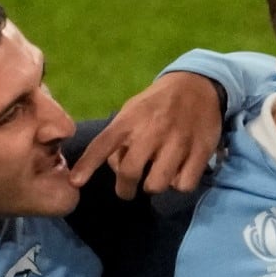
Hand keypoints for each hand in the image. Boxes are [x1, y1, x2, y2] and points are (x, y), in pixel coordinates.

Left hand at [87, 69, 231, 197]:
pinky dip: (179, 184)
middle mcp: (151, 131)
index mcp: (130, 119)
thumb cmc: (157, 104)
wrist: (198, 85)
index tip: (75, 183)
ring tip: (157, 176)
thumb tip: (115, 167)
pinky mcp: (200, 151)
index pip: (103, 144)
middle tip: (127, 190)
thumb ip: (119, 137)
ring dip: (153, 186)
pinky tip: (179, 172)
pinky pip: (183, 184)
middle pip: (130, 173)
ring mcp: (177, 142)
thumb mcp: (132, 111)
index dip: (88, 165)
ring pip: (157, 184)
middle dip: (125, 189)